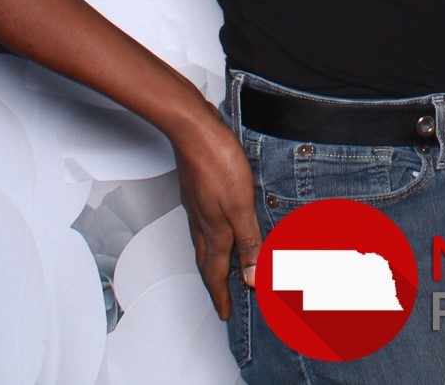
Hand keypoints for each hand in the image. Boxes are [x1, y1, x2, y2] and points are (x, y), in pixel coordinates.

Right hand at [173, 115, 261, 319]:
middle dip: (215, 285)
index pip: (215, 274)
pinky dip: (212, 238)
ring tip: (221, 271)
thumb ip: (247, 242)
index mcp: (213, 231)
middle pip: (207, 263)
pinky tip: (218, 229)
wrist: (193, 130)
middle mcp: (201, 223)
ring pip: (204, 244)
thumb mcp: (240, 206)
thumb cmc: (217, 162)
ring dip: (213, 262)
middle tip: (222, 299)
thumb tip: (250, 276)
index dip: (221, 296)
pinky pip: (204, 226)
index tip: (224, 314)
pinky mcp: (198, 191)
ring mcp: (197, 207)